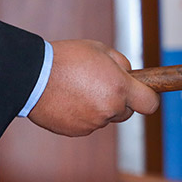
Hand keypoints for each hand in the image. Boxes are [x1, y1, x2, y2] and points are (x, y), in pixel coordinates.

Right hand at [28, 39, 159, 136]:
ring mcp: (93, 123)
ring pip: (105, 118)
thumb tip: (130, 75)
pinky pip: (88, 124)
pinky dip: (82, 115)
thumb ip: (122, 64)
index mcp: (120, 87)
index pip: (150, 104)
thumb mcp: (100, 50)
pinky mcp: (77, 131)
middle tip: (100, 85)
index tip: (144, 94)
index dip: (148, 98)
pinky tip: (68, 100)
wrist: (31, 76)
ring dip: (98, 107)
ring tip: (78, 89)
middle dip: (120, 101)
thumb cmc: (65, 58)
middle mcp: (109, 108)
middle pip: (126, 112)